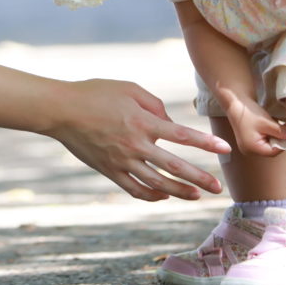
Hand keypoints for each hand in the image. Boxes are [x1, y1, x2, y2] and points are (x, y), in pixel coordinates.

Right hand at [42, 79, 231, 201]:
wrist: (61, 110)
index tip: (225, 149)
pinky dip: (151, 195)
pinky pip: (134, 189)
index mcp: (141, 122)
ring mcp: (121, 161)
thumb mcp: (128, 88)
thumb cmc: (95, 93)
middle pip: (174, 166)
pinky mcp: (109, 171)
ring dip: (179, 191)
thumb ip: (154, 104)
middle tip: (217, 188)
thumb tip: (169, 122)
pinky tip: (164, 195)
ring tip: (196, 196)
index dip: (205, 143)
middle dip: (199, 178)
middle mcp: (134, 145)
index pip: (181, 135)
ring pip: (156, 183)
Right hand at [225, 100, 285, 157]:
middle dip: (279, 139)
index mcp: (252, 148)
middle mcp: (249, 151)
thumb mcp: (267, 122)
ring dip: (274, 136)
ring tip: (273, 125)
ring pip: (268, 145)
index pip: (274, 151)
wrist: (236, 104)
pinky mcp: (248, 141)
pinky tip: (267, 126)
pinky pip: (263, 141)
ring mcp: (248, 147)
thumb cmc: (250, 113)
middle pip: (271, 149)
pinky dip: (268, 135)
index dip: (284, 142)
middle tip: (282, 127)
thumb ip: (281, 132)